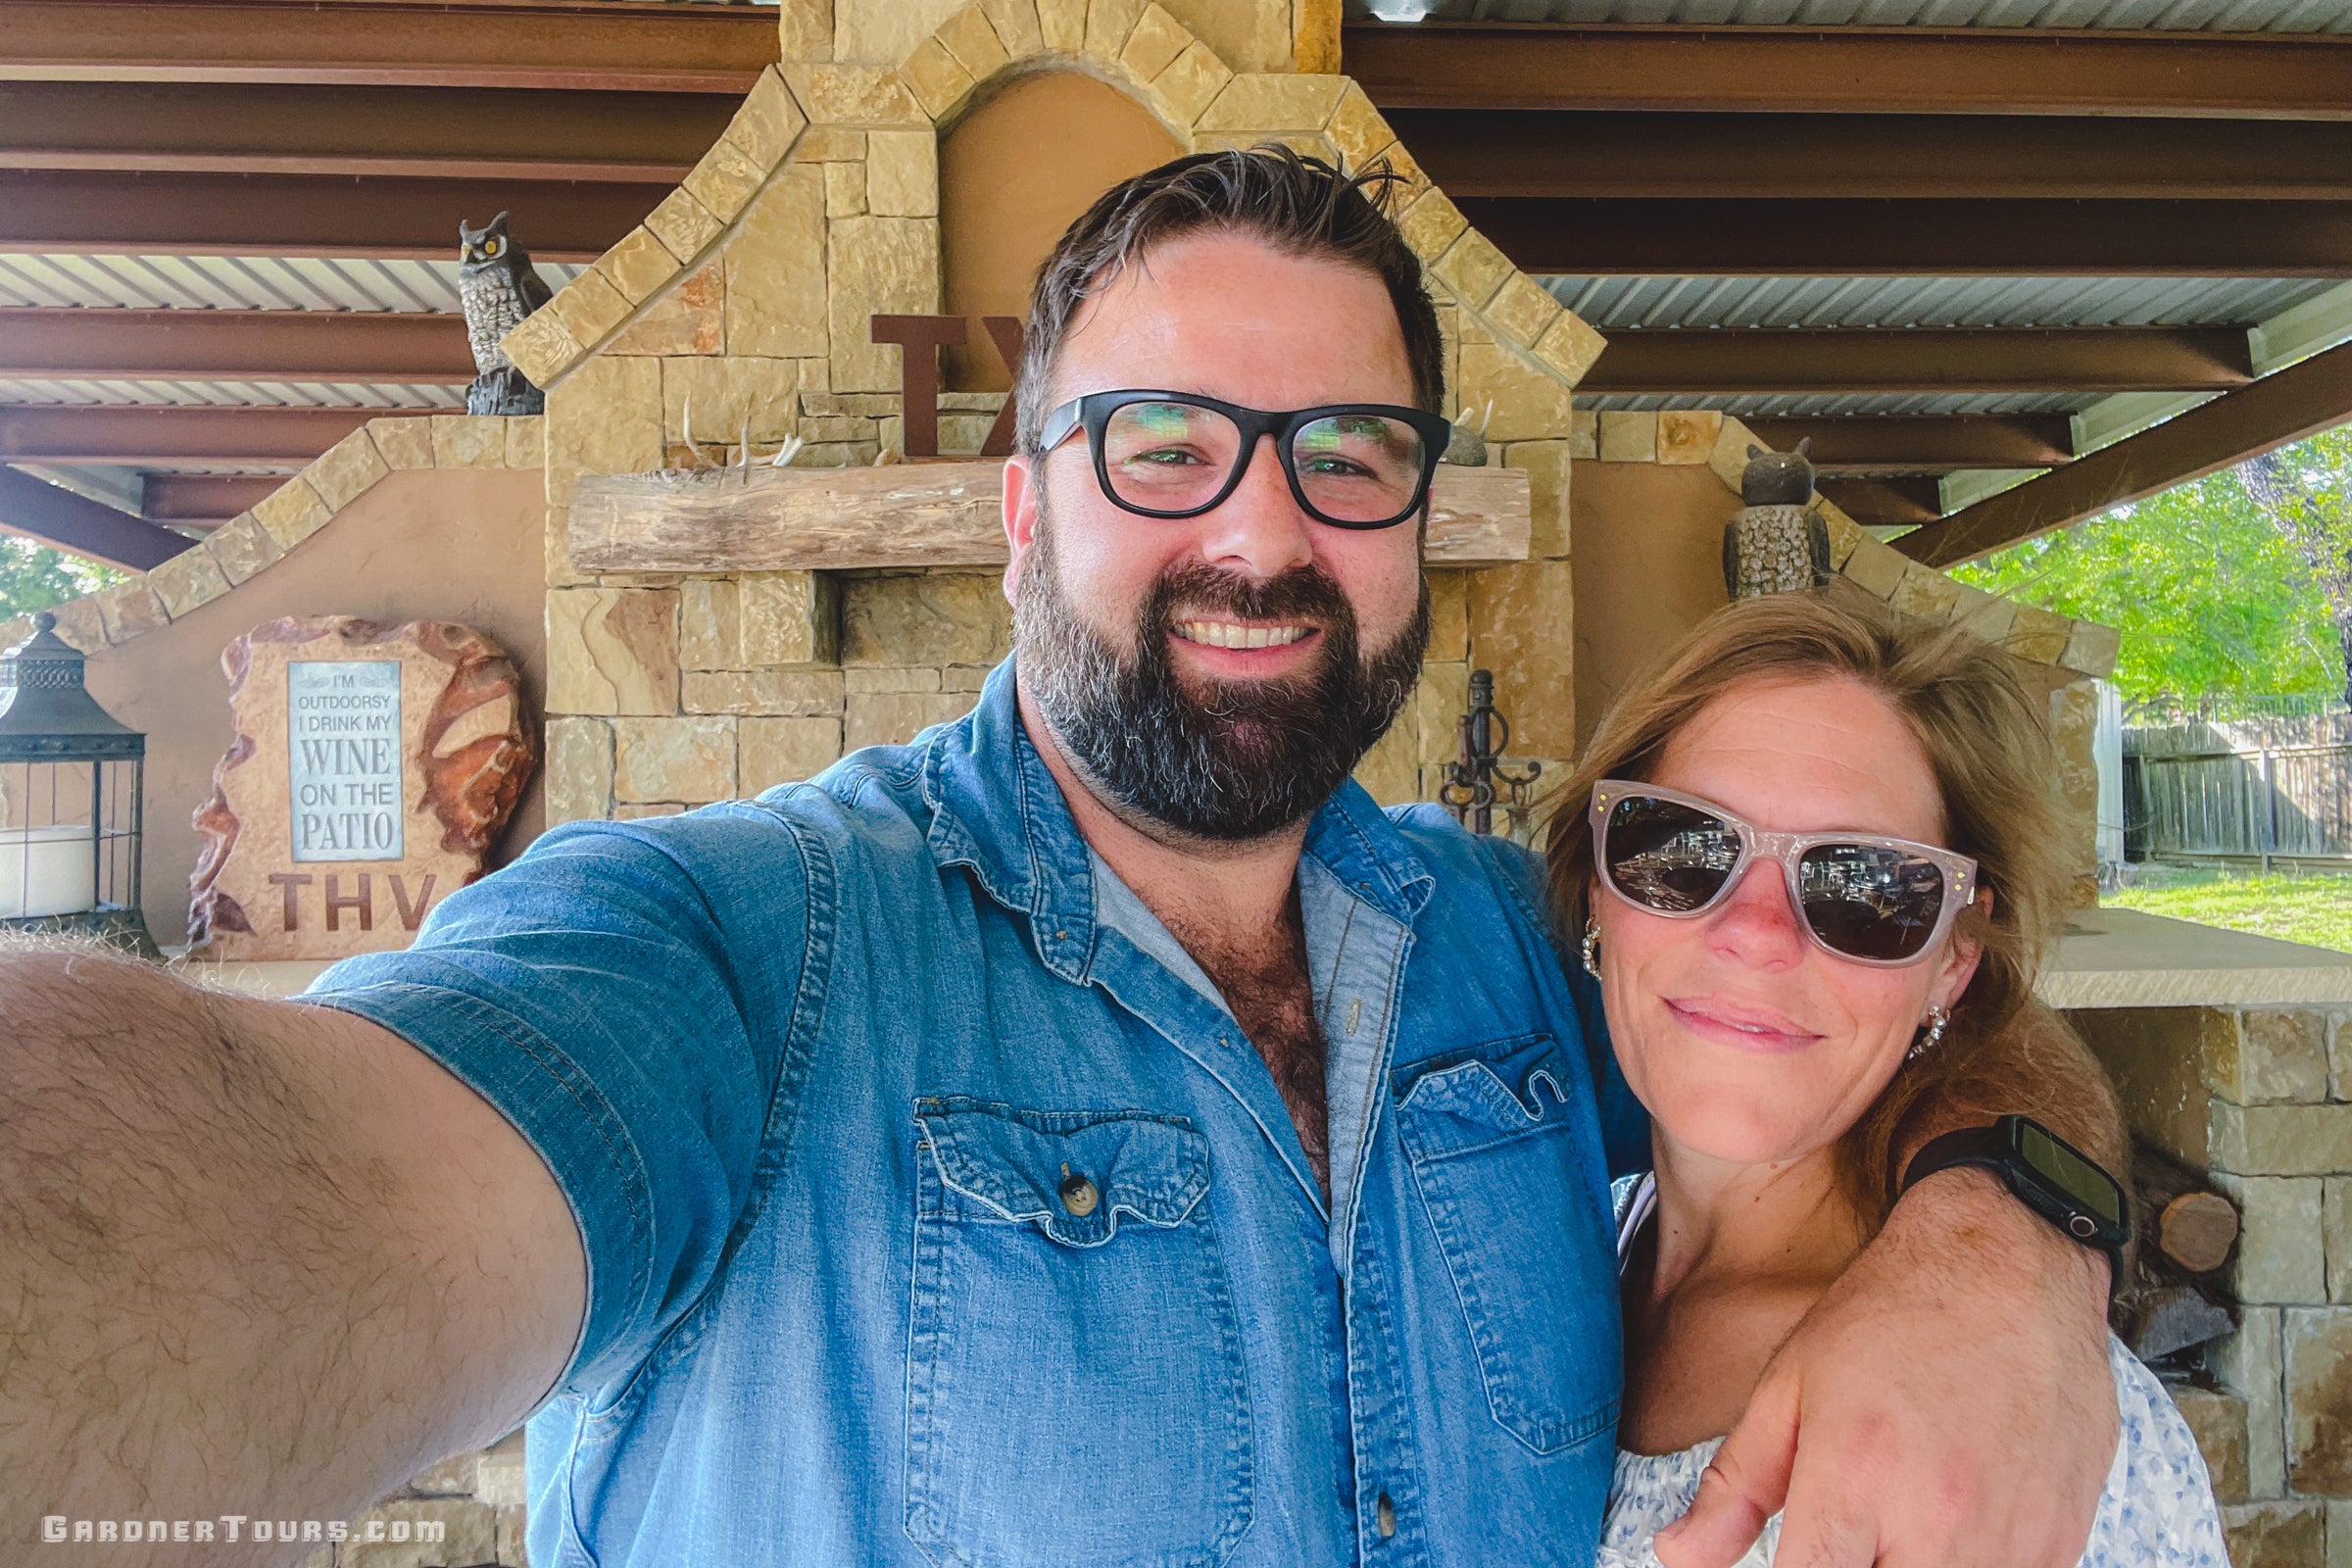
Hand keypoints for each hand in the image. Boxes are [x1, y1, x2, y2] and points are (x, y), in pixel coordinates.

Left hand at [1656, 1169, 2114, 1567]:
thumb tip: (1676, 1557)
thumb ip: (1734, 1486)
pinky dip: (1969, 1566)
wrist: (2012, 1265)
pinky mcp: (2061, 1541)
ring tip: (1892, 1520)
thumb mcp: (1788, 1386)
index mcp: (1854, 1479)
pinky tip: (1950, 1521)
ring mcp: (2009, 1540)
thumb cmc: (1889, 1316)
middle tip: (1845, 1537)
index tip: (1791, 1560)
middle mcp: (1936, 1524)